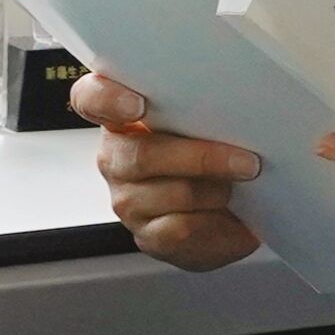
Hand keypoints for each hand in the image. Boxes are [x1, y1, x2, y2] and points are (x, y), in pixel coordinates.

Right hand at [74, 68, 265, 272]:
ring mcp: (127, 200)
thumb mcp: (203, 122)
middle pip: (140, 155)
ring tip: (240, 185)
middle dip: (200, 157)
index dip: (107, 100)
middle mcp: (115, 157)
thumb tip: (232, 102)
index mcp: (121, 117)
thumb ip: (199, 107)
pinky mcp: (147, 235)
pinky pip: (180, 228)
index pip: (90, 98)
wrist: (227, 213)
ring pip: (170, 193)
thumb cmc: (209, 158)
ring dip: (215, 190)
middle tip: (245, 160)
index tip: (137, 105)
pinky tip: (229, 213)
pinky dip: (214, 220)